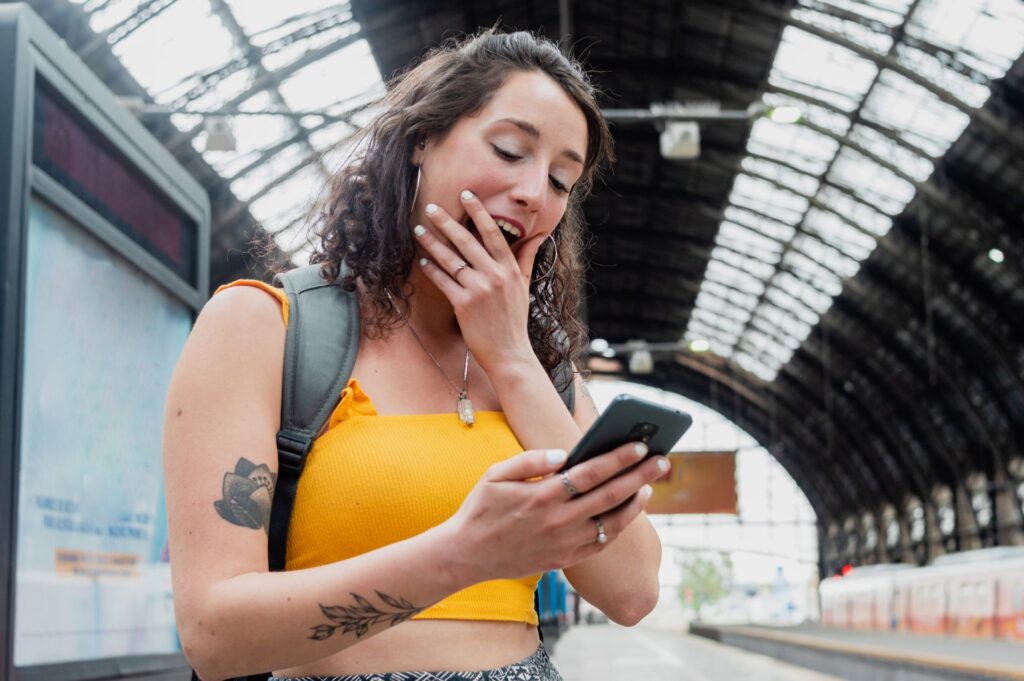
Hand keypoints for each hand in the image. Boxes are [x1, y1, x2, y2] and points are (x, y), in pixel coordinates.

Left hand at [413, 191, 546, 372]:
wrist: (510, 353)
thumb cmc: (515, 319)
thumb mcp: (525, 285)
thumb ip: (527, 257)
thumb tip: (539, 234)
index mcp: (510, 269)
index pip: (492, 233)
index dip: (478, 212)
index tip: (466, 195)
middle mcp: (495, 276)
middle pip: (466, 241)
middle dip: (446, 222)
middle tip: (431, 207)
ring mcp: (479, 290)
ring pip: (451, 260)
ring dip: (432, 243)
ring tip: (419, 230)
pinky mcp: (464, 305)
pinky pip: (443, 281)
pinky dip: (432, 270)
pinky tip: (423, 261)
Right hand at [441, 442, 669, 582]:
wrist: (467, 555)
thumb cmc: (481, 509)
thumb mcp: (495, 475)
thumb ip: (531, 460)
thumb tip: (565, 454)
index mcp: (542, 496)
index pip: (591, 473)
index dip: (618, 458)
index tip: (640, 445)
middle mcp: (558, 521)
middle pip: (611, 495)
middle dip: (640, 475)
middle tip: (662, 460)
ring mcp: (564, 543)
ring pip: (612, 522)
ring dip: (636, 502)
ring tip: (650, 485)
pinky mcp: (565, 559)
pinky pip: (601, 542)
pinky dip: (619, 526)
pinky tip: (628, 511)